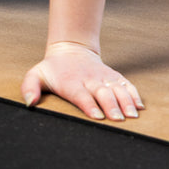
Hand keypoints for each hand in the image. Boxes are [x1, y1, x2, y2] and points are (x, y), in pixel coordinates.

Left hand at [21, 41, 144, 120]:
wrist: (70, 49)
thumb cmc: (52, 69)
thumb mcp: (35, 74)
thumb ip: (29, 87)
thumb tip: (29, 103)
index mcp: (70, 82)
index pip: (80, 95)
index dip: (89, 105)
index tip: (97, 116)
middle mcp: (89, 80)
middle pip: (102, 93)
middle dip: (111, 106)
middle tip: (118, 119)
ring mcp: (102, 77)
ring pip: (117, 88)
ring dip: (126, 101)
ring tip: (132, 115)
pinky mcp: (113, 76)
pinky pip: (125, 84)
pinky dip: (133, 94)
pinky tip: (139, 106)